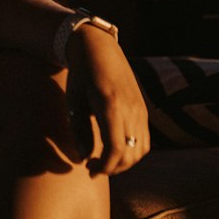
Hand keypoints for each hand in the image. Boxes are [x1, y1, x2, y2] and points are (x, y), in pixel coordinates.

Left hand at [64, 23, 149, 175]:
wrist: (99, 48)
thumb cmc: (80, 75)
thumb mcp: (73, 102)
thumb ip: (79, 131)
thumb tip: (84, 158)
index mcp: (111, 106)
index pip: (116, 149)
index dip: (104, 167)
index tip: (89, 170)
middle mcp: (131, 109)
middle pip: (130, 154)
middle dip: (113, 168)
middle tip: (93, 168)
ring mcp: (140, 109)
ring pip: (141, 150)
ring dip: (124, 163)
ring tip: (104, 161)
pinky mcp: (143, 109)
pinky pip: (145, 139)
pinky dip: (133, 151)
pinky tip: (115, 150)